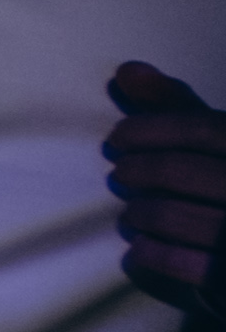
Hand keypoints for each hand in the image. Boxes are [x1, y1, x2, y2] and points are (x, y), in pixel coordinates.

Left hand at [109, 62, 221, 312]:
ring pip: (172, 214)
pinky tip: (141, 248)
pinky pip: (179, 262)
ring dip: (139, 213)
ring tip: (132, 214)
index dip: (151, 128)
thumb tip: (127, 70)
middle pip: (180, 170)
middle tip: (121, 175)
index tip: (117, 137)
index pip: (203, 128)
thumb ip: (179, 108)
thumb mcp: (221, 146)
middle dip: (139, 171)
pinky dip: (150, 253)